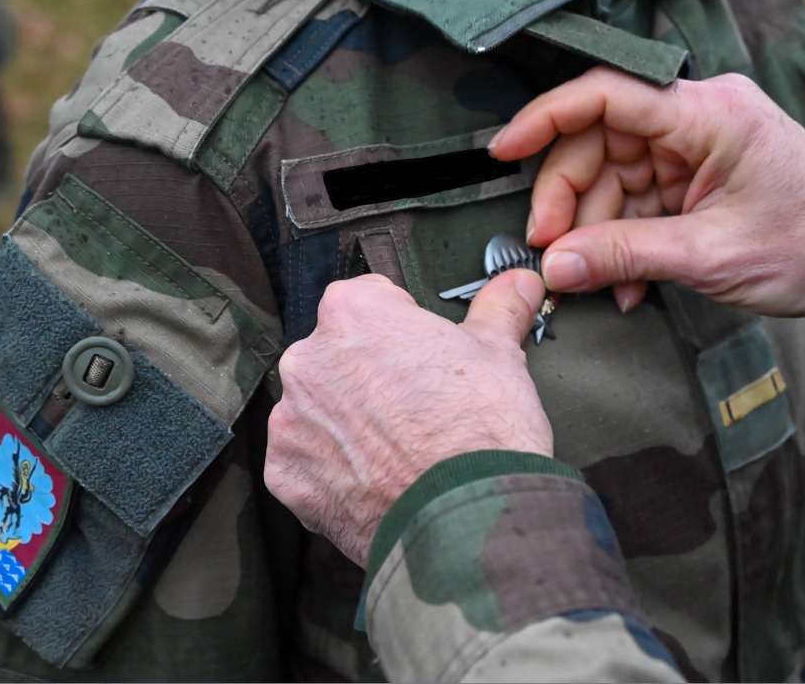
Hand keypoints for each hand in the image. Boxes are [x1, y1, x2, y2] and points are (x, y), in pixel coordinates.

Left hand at [264, 271, 552, 566]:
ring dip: (350, 423)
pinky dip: (334, 469)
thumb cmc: (482, 433)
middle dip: (373, 376)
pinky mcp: (286, 475)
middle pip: (340, 356)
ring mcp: (291, 421)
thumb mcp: (500, 355)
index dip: (406, 327)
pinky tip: (377, 478)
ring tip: (402, 448)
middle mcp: (309, 360)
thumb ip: (498, 309)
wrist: (469, 520)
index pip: (371, 300)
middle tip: (420, 407)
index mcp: (353, 313)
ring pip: (321, 410)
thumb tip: (518, 284)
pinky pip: (307, 461)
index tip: (427, 356)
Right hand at [488, 68, 804, 316]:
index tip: (504, 149)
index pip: (607, 94)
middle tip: (551, 250)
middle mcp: (698, 118)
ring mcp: (696, 147)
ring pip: (612, 175)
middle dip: (569, 199)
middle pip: (600, 141)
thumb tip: (556, 266)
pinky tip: (626, 281)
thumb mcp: (709, 255)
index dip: (546, 118)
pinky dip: (625, 240)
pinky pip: (637, 200)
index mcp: (709, 114)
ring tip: (598, 282)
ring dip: (598, 233)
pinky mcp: (696, 175)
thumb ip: (624, 256)